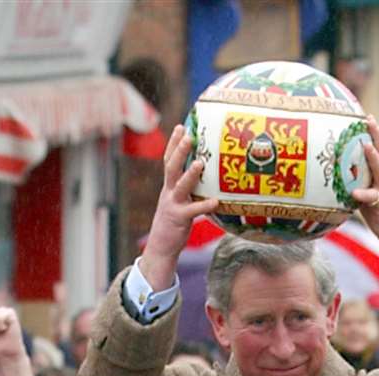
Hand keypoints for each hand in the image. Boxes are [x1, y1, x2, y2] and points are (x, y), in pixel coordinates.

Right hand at [138, 125, 219, 292]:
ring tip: (200, 163)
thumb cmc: (174, 223)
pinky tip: (216, 201)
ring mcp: (173, 205)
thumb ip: (187, 189)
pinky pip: (194, 211)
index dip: (173, 143)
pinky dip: (204, 206)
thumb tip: (204, 176)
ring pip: (180, 185)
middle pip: (171, 167)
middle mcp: (168, 192)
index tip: (181, 126)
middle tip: (189, 135)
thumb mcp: (178, 202)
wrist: (161, 246)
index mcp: (168, 186)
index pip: (168, 160)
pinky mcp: (180, 219)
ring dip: (190, 174)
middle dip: (179, 150)